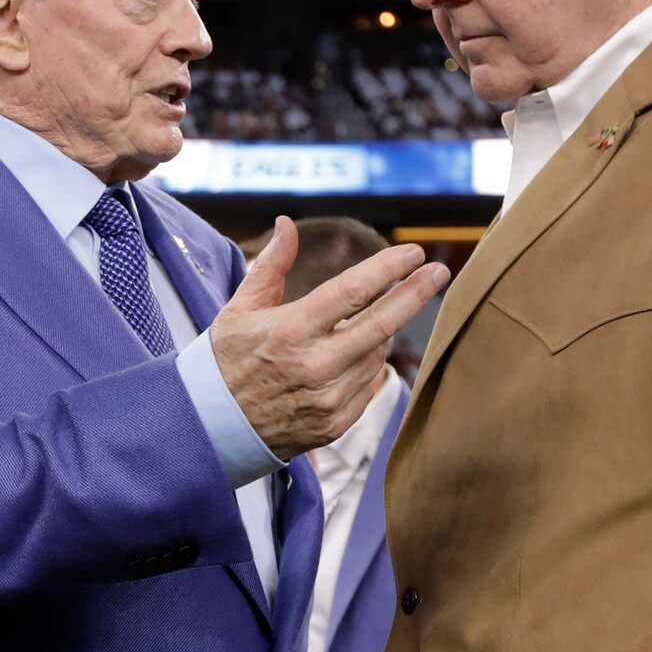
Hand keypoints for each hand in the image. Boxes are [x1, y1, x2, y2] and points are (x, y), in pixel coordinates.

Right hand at [209, 218, 450, 461]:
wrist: (212, 427)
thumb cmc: (225, 362)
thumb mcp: (240, 309)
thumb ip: (271, 266)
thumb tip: (287, 224)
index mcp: (291, 331)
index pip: (353, 292)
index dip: (388, 270)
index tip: (413, 253)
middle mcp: (315, 366)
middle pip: (382, 324)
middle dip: (415, 294)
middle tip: (438, 271)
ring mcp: (329, 399)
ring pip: (377, 355)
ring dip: (380, 334)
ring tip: (362, 325)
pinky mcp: (335, 424)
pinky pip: (368, 386)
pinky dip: (366, 367)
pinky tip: (350, 360)